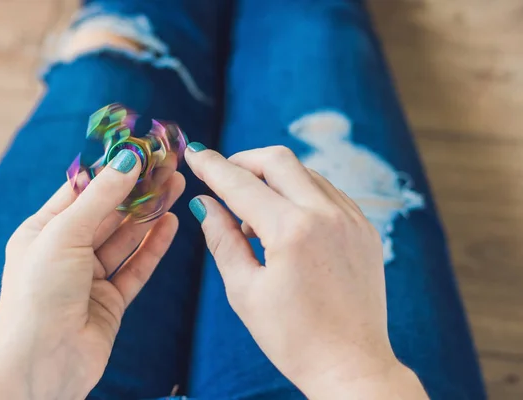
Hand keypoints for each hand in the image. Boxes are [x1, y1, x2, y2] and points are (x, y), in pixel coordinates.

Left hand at [0, 150, 184, 399]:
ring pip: (125, 238)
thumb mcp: (65, 234)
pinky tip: (171, 223)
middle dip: (138, 190)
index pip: (81, 191)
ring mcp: (89, 278)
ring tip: (176, 186)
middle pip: (108, 213)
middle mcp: (65, 252)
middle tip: (168, 166)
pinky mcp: (111, 301)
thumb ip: (101, 197)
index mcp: (42, 232)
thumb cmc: (39, 294)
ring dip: (150, 213)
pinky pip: (136, 267)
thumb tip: (128, 160)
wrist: (42, 364)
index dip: (112, 170)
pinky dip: (153, 246)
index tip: (140, 151)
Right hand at [184, 144, 426, 398]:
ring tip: (254, 215)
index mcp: (292, 231)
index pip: (241, 184)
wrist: (351, 365)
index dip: (212, 166)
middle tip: (223, 177)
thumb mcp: (245, 290)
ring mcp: (352, 219)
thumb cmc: (293, 338)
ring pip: (305, 172)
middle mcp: (327, 214)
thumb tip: (204, 204)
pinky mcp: (365, 229)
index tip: (193, 152)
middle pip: (278, 160)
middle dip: (244, 161)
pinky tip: (287, 221)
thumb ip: (222, 239)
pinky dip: (301, 193)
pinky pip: (328, 192)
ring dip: (274, 178)